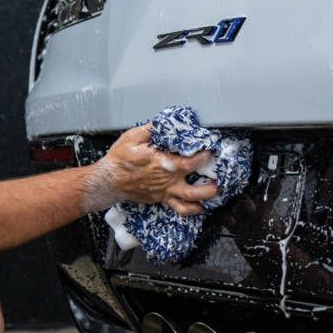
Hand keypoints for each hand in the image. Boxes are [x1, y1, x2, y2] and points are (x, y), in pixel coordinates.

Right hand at [86, 124, 219, 215]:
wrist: (109, 181)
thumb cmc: (119, 159)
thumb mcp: (132, 138)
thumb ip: (151, 130)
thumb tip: (164, 122)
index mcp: (163, 164)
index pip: (190, 162)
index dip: (205, 156)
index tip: (212, 150)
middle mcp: (167, 181)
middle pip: (196, 188)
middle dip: (212, 185)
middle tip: (223, 177)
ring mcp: (165, 192)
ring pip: (190, 201)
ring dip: (206, 198)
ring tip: (217, 193)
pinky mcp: (161, 199)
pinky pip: (179, 208)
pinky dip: (192, 209)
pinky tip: (201, 206)